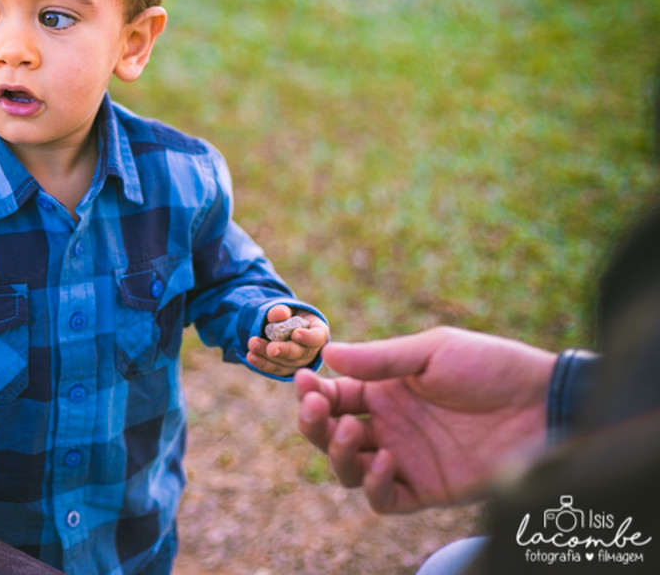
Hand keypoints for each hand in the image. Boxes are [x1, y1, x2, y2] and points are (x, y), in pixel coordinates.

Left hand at [245, 304, 328, 377]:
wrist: (279, 326)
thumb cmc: (287, 315)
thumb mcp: (286, 308)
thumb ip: (282, 310)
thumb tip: (280, 313)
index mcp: (318, 332)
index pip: (317, 337)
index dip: (308, 337)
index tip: (296, 334)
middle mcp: (311, 350)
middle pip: (300, 353)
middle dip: (284, 350)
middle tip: (271, 348)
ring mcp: (299, 363)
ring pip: (285, 363)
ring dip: (267, 356)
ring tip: (252, 346)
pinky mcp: (285, 370)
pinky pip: (274, 369)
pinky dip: (262, 363)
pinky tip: (251, 357)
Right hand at [295, 326, 556, 513]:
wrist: (545, 405)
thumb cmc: (491, 368)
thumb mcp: (433, 352)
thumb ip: (381, 359)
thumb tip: (328, 354)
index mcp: (385, 390)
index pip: (333, 396)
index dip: (313, 392)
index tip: (305, 381)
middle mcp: (389, 426)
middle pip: (330, 434)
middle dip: (314, 423)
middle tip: (318, 408)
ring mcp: (406, 459)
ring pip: (349, 468)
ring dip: (337, 452)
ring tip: (349, 431)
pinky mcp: (427, 489)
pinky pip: (385, 499)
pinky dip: (374, 485)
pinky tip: (386, 459)